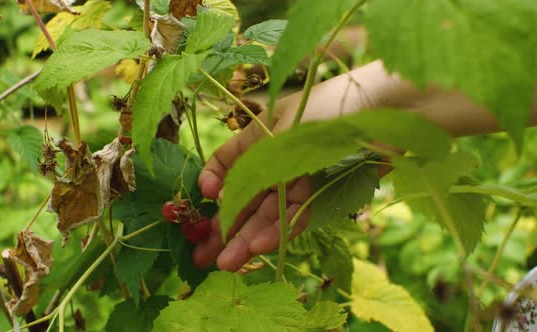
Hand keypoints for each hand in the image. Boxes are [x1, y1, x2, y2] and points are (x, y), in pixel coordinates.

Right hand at [193, 104, 312, 271]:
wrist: (381, 108)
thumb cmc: (328, 106)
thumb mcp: (285, 126)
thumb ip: (256, 163)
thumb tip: (224, 197)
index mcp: (260, 137)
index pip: (226, 163)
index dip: (213, 181)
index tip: (206, 199)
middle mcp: (274, 161)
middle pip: (243, 197)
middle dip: (223, 226)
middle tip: (203, 254)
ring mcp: (296, 180)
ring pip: (265, 214)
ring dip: (245, 238)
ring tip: (224, 263)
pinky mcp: (319, 196)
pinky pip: (293, 218)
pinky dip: (276, 233)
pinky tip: (257, 248)